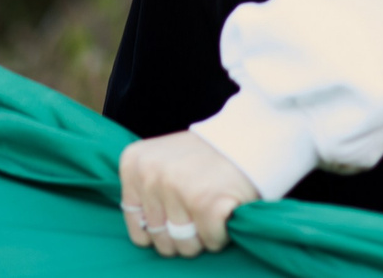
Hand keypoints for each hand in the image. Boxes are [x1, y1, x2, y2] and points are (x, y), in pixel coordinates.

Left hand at [119, 131, 256, 257]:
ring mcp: (177, 189)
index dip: (164, 230)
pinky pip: (211, 241)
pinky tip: (226, 207)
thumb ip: (147, 193)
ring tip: (212, 206)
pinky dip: (223, 232)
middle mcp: (150, 175)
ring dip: (204, 235)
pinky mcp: (205, 203)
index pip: (139, 231)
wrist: (248, 136)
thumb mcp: (163, 161)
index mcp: (134, 165)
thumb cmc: (206, 155)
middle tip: (200, 206)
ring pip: (186, 246)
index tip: (180, 212)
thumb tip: (146, 234)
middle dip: (185, 234)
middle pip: (162, 241)